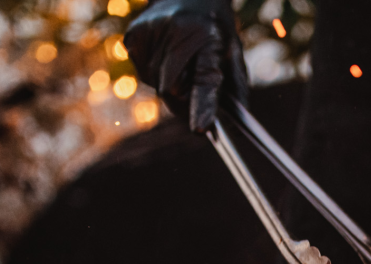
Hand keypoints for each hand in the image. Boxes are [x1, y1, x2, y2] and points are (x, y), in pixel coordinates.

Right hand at [124, 0, 247, 132]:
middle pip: (173, 91)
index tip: (201, 129)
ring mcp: (151, 33)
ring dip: (169, 85)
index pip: (205, 79)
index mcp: (208, 37)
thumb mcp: (233, 51)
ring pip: (156, 85)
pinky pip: (142, 74)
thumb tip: (237, 126)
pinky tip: (164, 54)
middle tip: (192, 88)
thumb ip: (236, 87)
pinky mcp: (133, 36)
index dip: (203, 106)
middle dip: (183, 100)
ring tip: (180, 59)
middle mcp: (177, 32)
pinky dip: (154, 74)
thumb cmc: (214, 29)